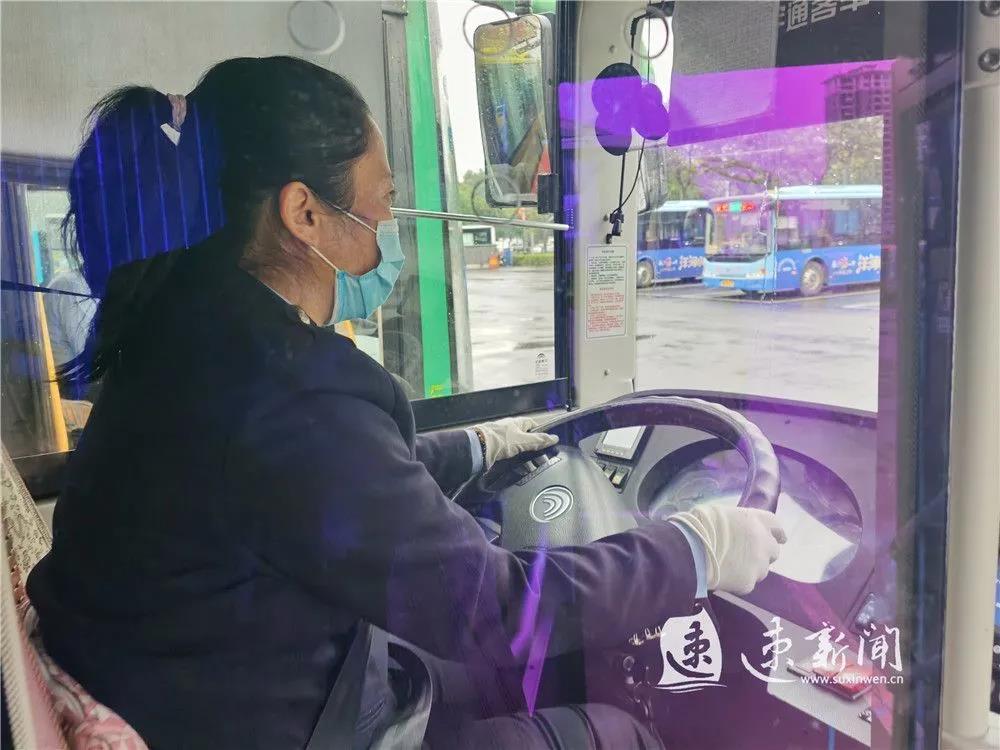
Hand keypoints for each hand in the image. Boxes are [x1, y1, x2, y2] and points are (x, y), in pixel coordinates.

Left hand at [473, 416, 558, 470]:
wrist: (478, 448)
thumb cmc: (499, 440)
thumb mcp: (524, 440)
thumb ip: (539, 440)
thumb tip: (554, 438)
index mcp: (516, 422)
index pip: (532, 424)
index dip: (540, 432)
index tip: (546, 441)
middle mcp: (508, 429)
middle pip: (524, 437)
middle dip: (531, 448)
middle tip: (538, 458)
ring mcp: (500, 439)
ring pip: (516, 448)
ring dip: (522, 456)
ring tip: (528, 466)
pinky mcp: (494, 449)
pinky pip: (507, 455)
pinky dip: (512, 461)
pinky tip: (515, 467)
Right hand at [669, 505, 786, 594]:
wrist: (689, 551)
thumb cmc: (699, 526)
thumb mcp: (719, 513)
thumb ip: (736, 522)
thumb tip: (736, 528)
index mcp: (754, 520)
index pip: (776, 525)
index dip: (776, 532)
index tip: (779, 537)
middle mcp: (762, 541)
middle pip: (773, 550)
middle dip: (764, 552)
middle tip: (747, 555)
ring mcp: (758, 564)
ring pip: (762, 569)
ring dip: (751, 568)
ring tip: (731, 567)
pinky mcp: (748, 583)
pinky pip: (747, 582)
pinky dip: (739, 581)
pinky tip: (724, 576)